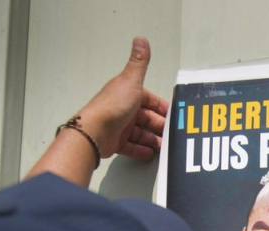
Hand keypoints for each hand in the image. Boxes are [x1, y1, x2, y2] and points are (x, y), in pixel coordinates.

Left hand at [79, 37, 168, 160]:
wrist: (95, 131)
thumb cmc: (113, 106)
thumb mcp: (131, 80)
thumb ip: (139, 62)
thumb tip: (141, 39)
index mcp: (128, 93)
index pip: (149, 100)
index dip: (162, 107)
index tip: (174, 116)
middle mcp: (123, 108)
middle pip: (147, 118)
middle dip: (159, 126)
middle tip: (171, 135)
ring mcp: (119, 126)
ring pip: (140, 133)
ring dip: (153, 139)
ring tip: (163, 146)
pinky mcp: (115, 142)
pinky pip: (131, 146)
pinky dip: (141, 150)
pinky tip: (150, 153)